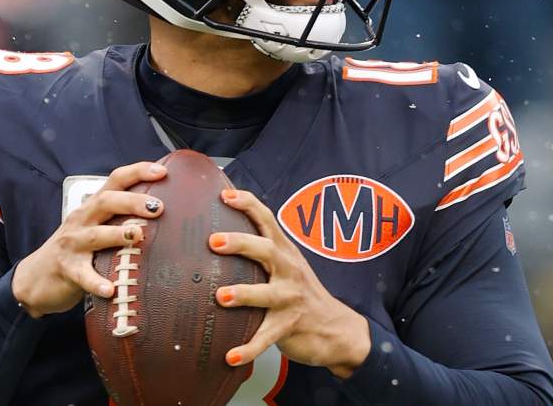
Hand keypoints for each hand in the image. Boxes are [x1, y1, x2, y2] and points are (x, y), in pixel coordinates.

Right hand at [12, 161, 166, 317]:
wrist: (35, 277)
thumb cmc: (76, 249)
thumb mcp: (94, 227)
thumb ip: (119, 218)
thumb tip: (160, 213)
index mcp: (92, 208)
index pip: (115, 180)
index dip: (137, 172)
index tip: (162, 172)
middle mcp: (82, 220)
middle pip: (106, 202)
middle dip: (133, 202)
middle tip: (158, 207)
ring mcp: (72, 244)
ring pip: (96, 235)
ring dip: (118, 235)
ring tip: (138, 236)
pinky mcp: (67, 270)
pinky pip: (83, 276)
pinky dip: (96, 282)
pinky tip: (111, 289)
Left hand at [210, 188, 370, 378]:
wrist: (338, 329)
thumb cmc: (301, 292)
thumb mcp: (287, 264)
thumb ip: (261, 249)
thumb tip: (220, 231)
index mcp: (285, 252)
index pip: (267, 220)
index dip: (248, 204)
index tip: (225, 195)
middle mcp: (289, 271)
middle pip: (266, 250)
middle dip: (240, 244)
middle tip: (214, 242)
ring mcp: (290, 299)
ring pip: (267, 295)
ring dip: (244, 294)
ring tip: (221, 296)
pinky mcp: (290, 327)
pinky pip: (267, 338)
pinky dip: (249, 348)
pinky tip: (230, 357)